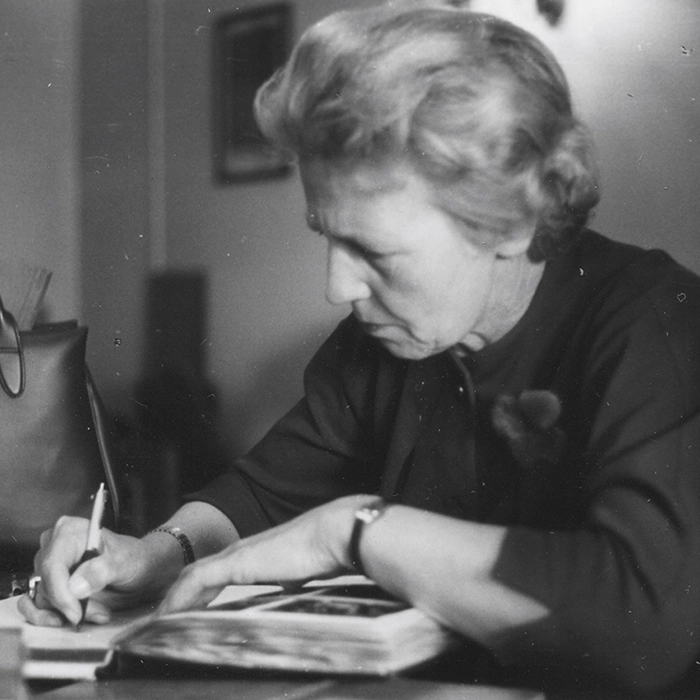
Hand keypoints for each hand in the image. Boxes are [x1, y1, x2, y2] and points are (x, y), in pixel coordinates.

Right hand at [18, 516, 158, 627]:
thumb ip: (102, 571)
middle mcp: (54, 547)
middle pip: (46, 583)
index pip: (52, 565)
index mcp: (70, 532)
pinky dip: (56, 617)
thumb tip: (74, 586)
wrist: (141, 570)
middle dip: (70, 604)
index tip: (76, 613)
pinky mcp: (50, 586)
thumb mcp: (124, 562)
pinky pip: (38, 607)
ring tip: (98, 611)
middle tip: (98, 611)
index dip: (60, 592)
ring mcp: (51, 567)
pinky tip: (78, 617)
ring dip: (68, 612)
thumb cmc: (133, 559)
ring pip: (43, 599)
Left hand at [157, 495, 370, 615]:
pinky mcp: (237, 562)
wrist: (334, 534)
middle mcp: (241, 552)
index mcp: (255, 554)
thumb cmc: (325, 550)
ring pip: (191, 577)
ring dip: (172, 599)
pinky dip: (179, 599)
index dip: (197, 592)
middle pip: (197, 573)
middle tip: (160, 620)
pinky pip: (197, 582)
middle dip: (177, 596)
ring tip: (156, 622)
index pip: (215, 572)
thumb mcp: (301, 571)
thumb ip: (290, 579)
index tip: (185, 612)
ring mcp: (237, 555)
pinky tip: (168, 616)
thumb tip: (291, 588)